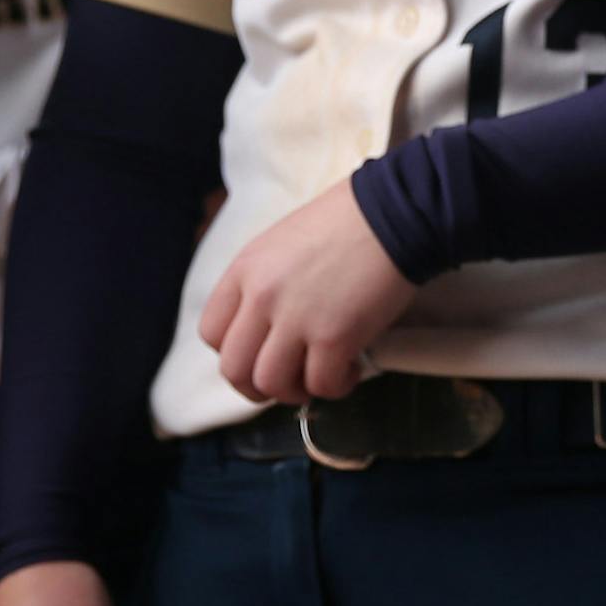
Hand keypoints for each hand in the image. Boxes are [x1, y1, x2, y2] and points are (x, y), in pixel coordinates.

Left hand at [198, 179, 416, 404]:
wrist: (394, 213)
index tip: (261, 353)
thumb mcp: (283, 242)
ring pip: (271, 384)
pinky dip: (336, 387)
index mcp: (245, 270)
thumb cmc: (347, 221)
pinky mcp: (334, 337)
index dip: (235, 353)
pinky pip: (320, 385)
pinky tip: (352, 369)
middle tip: (286, 383)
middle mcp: (261, 297)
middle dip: (257, 387)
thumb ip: (266, 281)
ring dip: (295, 392)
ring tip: (321, 377)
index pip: (212, 332)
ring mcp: (295, 319)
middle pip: (234, 369)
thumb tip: (272, 325)